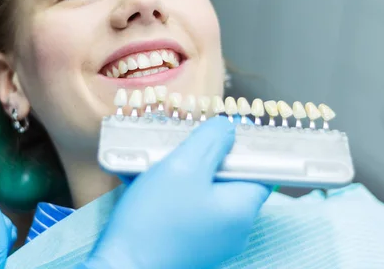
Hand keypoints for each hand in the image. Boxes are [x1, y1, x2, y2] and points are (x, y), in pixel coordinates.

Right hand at [83, 116, 270, 268]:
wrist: (122, 265)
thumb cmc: (155, 218)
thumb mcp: (184, 166)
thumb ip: (212, 140)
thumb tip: (230, 128)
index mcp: (242, 209)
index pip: (261, 170)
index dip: (245, 146)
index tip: (223, 130)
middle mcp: (234, 228)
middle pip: (230, 178)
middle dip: (206, 155)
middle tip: (183, 142)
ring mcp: (212, 239)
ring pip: (205, 191)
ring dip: (184, 170)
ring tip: (157, 158)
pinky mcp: (190, 244)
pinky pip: (189, 207)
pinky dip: (173, 190)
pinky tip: (147, 179)